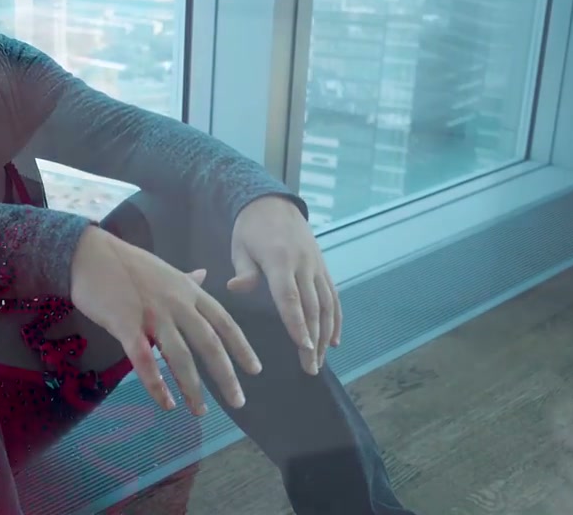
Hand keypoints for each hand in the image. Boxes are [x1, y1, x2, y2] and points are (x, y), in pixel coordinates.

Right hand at [70, 226, 261, 415]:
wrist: (90, 254)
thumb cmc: (126, 263)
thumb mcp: (164, 269)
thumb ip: (186, 279)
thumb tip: (204, 275)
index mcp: (188, 291)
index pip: (224, 321)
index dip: (241, 347)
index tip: (255, 370)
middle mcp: (177, 304)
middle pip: (208, 343)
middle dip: (225, 375)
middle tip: (238, 402)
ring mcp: (152, 314)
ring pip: (179, 356)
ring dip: (192, 387)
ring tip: (200, 412)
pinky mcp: (126, 325)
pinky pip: (144, 360)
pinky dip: (157, 384)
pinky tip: (166, 403)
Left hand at [227, 195, 340, 374]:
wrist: (274, 204)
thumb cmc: (250, 229)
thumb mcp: (240, 246)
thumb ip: (244, 271)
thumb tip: (237, 288)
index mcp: (280, 261)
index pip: (290, 297)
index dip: (297, 323)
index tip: (304, 347)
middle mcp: (304, 265)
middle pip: (312, 307)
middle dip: (313, 340)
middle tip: (311, 368)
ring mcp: (317, 267)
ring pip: (327, 305)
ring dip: (326, 335)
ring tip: (321, 360)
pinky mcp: (323, 268)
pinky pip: (333, 296)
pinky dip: (336, 319)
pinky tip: (334, 340)